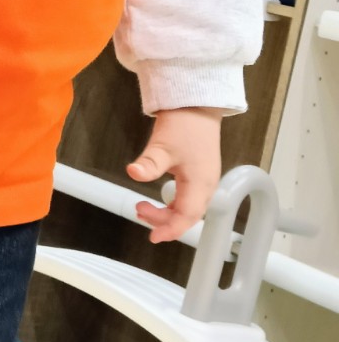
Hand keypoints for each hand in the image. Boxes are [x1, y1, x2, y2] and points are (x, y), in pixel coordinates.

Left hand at [128, 107, 223, 243]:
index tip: (153, 236)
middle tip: (139, 212)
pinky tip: (161, 198)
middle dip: (164, 221)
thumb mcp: (162, 146)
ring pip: (188, 207)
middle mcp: (207, 186)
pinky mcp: (201, 172)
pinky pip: (189, 197)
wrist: (197, 105)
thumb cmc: (184, 125)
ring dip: (167, 212)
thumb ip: (149, 163)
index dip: (170, 230)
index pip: (187, 217)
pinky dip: (173, 203)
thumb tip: (134, 173)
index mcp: (201, 184)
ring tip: (144, 207)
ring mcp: (205, 179)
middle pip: (188, 215)